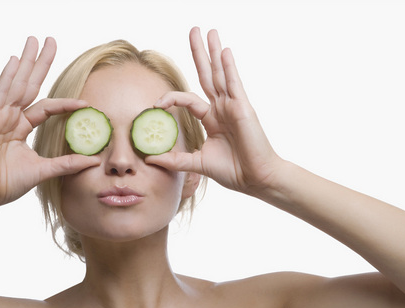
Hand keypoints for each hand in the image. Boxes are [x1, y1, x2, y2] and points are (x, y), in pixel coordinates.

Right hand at [0, 37, 99, 215]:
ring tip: (34, 41)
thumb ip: (68, 163)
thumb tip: (95, 160)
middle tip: (50, 41)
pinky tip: (15, 61)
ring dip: (25, 62)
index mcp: (21, 126)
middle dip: (40, 63)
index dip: (65, 103)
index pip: (46, 107)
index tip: (85, 102)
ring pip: (15, 84)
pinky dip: (7, 77)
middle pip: (29, 85)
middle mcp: (10, 117)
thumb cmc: (7, 183)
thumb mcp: (45, 169)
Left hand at [146, 28, 281, 194]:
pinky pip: (234, 84)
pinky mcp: (243, 108)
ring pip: (220, 74)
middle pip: (207, 75)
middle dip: (200, 54)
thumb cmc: (233, 171)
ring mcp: (233, 106)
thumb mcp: (198, 163)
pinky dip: (228, 67)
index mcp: (212, 119)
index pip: (188, 100)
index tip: (155, 105)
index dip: (171, 98)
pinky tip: (223, 51)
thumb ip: (176, 159)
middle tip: (193, 30)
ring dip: (214, 52)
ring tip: (209, 31)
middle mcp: (222, 108)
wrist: (255, 179)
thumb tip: (149, 159)